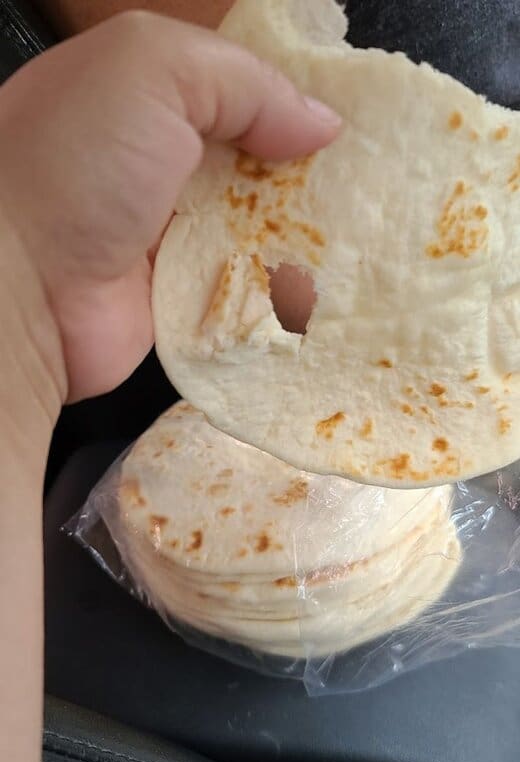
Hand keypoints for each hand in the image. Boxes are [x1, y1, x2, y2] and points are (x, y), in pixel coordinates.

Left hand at [0, 11, 340, 410]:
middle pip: (249, 153)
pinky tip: (322, 276)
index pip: (231, 81)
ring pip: (251, 222)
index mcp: (138, 92)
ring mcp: (163, 231)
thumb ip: (242, 80)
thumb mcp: (151, 71)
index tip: (347, 112)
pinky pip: (238, 282)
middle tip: (367, 175)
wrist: (20, 292)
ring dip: (298, 226)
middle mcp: (151, 159)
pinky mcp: (176, 294)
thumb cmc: (74, 167)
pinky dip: (275, 280)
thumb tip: (321, 123)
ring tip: (362, 226)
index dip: (289, 91)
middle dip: (305, 163)